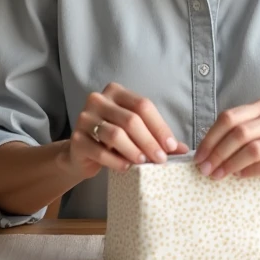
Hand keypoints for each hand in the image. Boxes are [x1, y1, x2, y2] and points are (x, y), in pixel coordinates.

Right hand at [57, 82, 188, 179]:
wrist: (82, 153)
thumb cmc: (114, 140)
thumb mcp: (136, 134)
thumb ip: (158, 138)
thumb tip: (183, 149)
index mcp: (116, 92)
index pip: (142, 105)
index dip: (159, 126)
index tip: (171, 146)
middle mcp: (98, 100)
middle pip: (131, 119)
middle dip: (149, 141)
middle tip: (161, 159)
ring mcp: (84, 118)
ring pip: (115, 134)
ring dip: (133, 150)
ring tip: (144, 163)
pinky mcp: (76, 138)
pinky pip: (99, 150)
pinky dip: (116, 161)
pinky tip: (126, 168)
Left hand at [193, 98, 259, 191]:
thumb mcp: (255, 138)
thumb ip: (234, 138)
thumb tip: (203, 154)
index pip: (229, 117)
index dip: (211, 138)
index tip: (199, 157)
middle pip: (239, 132)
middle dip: (218, 153)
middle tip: (205, 170)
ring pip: (252, 149)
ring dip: (231, 164)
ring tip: (219, 175)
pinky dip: (249, 172)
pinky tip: (240, 177)